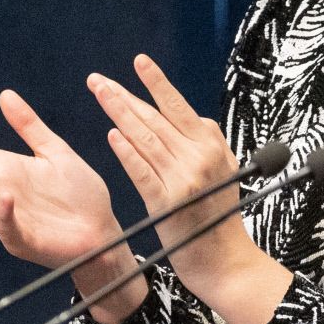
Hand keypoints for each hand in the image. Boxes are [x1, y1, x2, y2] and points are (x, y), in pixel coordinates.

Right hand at [0, 89, 122, 269]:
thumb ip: (29, 127)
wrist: (103, 229)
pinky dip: (4, 213)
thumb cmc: (79, 194)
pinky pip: (8, 227)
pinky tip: (6, 197)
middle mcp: (1, 193)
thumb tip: (5, 94)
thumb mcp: (54, 153)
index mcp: (6, 171)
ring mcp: (9, 219)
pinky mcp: (25, 240)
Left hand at [88, 55, 248, 274]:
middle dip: (125, 95)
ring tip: (100, 94)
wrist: (224, 261)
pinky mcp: (168, 202)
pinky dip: (127, 152)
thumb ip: (206, 144)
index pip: (179, 107)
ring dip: (120, 113)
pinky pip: (142, 171)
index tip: (139, 62)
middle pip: (156, 118)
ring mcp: (184, 178)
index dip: (157, 83)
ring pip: (145, 138)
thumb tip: (186, 115)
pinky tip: (112, 135)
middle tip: (99, 80)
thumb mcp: (224, 172)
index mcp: (213, 145)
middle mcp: (200, 157)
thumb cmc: (220, 217)